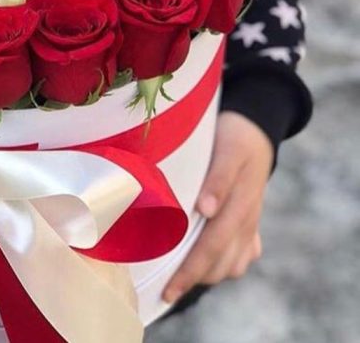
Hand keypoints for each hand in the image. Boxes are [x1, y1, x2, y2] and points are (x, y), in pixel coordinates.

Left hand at [163, 111, 273, 302]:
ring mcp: (251, 223)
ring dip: (208, 273)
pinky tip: (206, 261)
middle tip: (165, 293)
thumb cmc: (234, 137)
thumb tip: (206, 210)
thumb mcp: (227, 151)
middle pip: (220, 262)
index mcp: (239, 205)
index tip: (169, 289)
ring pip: (232, 263)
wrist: (256, 128)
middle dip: (192, 280)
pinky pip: (242, 254)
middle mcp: (247, 220)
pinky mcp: (251, 221)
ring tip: (179, 278)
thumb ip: (218, 179)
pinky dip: (225, 264)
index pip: (211, 247)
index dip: (189, 271)